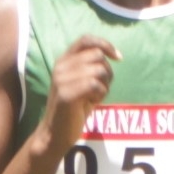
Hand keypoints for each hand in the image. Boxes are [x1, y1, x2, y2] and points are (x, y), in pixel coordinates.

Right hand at [44, 35, 118, 154]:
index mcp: (63, 60)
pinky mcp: (66, 94)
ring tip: (94, 97)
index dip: (105, 44)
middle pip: (97, 55)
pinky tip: (92, 103)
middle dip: (107, 72)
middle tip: (101, 89)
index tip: (118, 57)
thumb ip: (91, 66)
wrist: (55, 134)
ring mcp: (61, 79)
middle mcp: (61, 66)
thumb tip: (112, 54)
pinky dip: (100, 95)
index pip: (86, 40)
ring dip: (104, 85)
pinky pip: (94, 84)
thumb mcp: (82, 82)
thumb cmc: (73, 109)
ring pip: (98, 70)